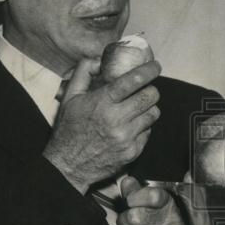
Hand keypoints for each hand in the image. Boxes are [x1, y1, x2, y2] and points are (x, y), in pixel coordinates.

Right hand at [43, 58, 161, 193]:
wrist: (69, 165)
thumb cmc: (70, 129)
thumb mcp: (70, 97)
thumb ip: (84, 72)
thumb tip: (100, 59)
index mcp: (102, 102)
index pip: (133, 80)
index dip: (148, 70)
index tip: (155, 66)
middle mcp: (116, 119)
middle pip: (150, 96)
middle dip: (151, 90)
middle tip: (145, 90)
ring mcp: (126, 137)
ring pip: (153, 114)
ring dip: (149, 108)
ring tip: (137, 109)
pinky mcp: (132, 152)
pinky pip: (148, 132)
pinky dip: (143, 127)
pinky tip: (130, 127)